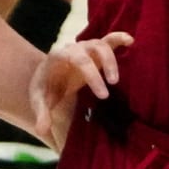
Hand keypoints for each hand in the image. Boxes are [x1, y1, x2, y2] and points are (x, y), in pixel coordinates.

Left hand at [29, 31, 132, 152]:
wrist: (45, 74)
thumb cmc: (44, 87)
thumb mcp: (38, 100)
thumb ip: (41, 113)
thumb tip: (42, 130)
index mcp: (59, 55)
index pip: (78, 60)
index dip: (93, 76)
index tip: (103, 95)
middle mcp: (74, 48)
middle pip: (93, 48)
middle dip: (106, 65)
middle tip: (113, 85)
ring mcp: (85, 47)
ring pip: (102, 44)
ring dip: (113, 58)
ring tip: (117, 79)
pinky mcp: (95, 51)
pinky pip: (108, 40)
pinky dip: (119, 38)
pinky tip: (131, 41)